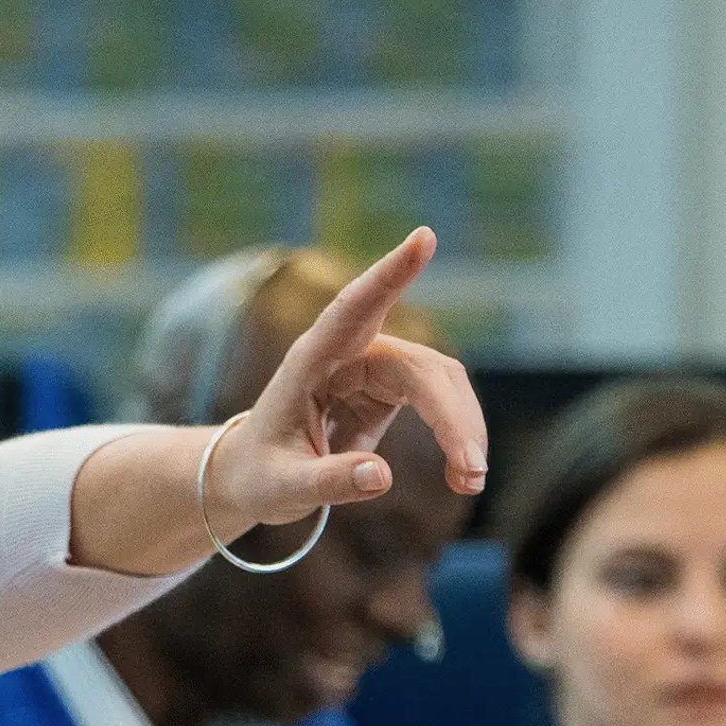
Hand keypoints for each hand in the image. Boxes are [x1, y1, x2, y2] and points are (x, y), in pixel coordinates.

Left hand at [200, 227, 487, 535]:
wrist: (254, 476)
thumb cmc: (260, 474)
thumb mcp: (283, 487)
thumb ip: (327, 482)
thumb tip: (382, 477)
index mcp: (310, 360)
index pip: (352, 309)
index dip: (389, 274)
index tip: (423, 238)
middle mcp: (347, 354)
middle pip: (419, 367)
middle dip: (451, 416)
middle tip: (471, 471)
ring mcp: (374, 367)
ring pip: (439, 382)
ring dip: (462, 427)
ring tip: (470, 483)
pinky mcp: (391, 388)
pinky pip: (440, 400)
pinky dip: (456, 434)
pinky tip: (462, 476)